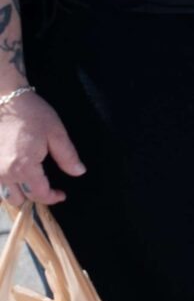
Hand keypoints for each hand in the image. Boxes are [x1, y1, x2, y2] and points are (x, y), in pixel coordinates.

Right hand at [0, 89, 83, 205]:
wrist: (6, 100)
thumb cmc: (32, 114)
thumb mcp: (56, 134)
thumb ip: (67, 156)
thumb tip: (79, 172)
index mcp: (24, 167)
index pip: (39, 194)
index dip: (52, 197)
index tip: (62, 194)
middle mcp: (4, 173)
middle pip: (19, 199)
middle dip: (35, 197)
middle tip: (47, 188)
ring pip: (4, 195)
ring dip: (18, 193)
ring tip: (31, 184)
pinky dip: (5, 186)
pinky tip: (15, 177)